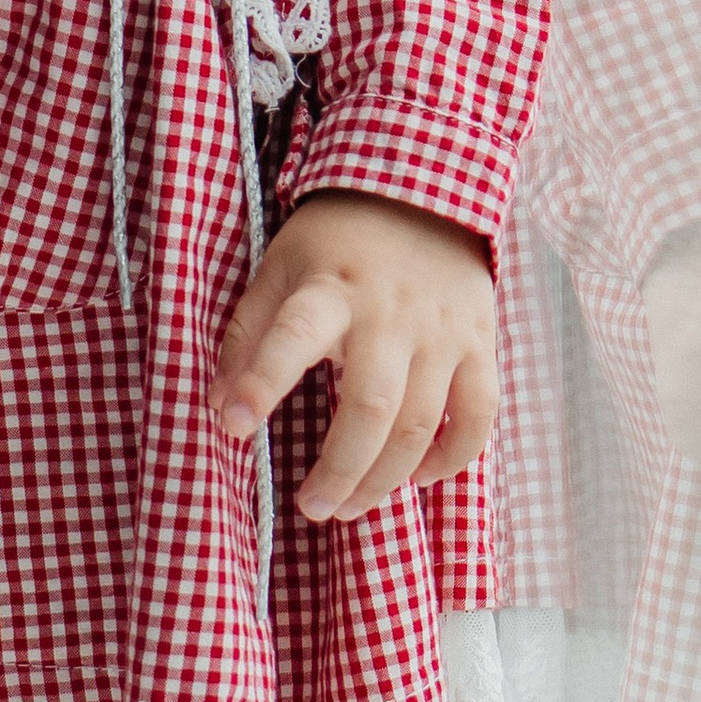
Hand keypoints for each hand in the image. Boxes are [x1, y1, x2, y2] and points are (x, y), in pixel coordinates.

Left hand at [212, 193, 496, 521]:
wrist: (425, 195)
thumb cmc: (338, 241)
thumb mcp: (280, 266)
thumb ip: (248, 333)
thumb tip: (221, 405)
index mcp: (330, 287)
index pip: (293, 333)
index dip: (262, 381)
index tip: (234, 425)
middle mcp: (390, 312)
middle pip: (370, 406)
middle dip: (339, 470)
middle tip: (312, 507)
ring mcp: (442, 330)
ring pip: (420, 424)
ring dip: (383, 480)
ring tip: (348, 507)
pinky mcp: (479, 343)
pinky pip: (476, 416)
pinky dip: (450, 458)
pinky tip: (416, 477)